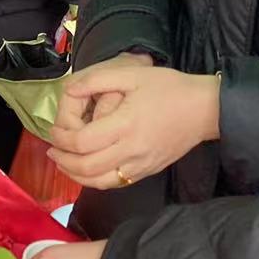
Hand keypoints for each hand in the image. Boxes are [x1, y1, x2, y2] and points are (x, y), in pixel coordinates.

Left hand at [48, 65, 219, 188]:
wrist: (206, 110)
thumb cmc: (170, 88)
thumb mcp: (133, 75)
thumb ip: (98, 80)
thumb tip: (69, 89)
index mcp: (125, 125)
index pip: (83, 142)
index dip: (61, 139)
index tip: (53, 131)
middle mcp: (131, 150)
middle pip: (86, 167)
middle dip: (63, 160)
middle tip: (52, 149)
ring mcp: (140, 165)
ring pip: (99, 182)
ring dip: (75, 175)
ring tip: (63, 162)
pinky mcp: (147, 171)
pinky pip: (115, 183)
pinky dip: (95, 180)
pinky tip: (87, 169)